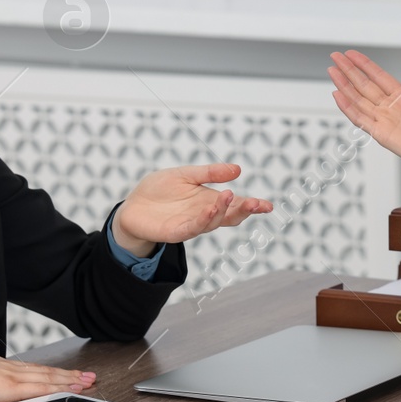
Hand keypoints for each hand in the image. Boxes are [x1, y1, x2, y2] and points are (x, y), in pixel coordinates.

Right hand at [0, 350, 96, 401]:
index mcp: (1, 367)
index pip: (34, 369)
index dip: (54, 373)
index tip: (69, 374)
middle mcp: (10, 369)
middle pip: (47, 372)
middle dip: (70, 375)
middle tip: (90, 377)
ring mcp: (12, 377)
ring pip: (48, 378)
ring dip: (69, 380)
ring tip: (87, 382)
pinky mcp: (10, 387)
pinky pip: (40, 388)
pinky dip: (58, 388)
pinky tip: (70, 390)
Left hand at [112, 163, 272, 254]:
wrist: (132, 206)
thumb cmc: (159, 191)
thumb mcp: (186, 174)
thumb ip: (209, 173)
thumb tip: (238, 169)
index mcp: (209, 200)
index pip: (235, 204)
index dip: (252, 206)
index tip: (267, 206)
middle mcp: (204, 214)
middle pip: (230, 216)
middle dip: (244, 210)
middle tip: (256, 204)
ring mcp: (191, 224)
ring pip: (213, 221)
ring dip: (222, 210)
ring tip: (229, 196)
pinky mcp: (175, 232)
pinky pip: (192, 228)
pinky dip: (203, 220)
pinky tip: (209, 210)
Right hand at [327, 50, 400, 168]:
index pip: (378, 76)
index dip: (364, 64)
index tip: (352, 54)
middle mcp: (391, 108)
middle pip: (364, 85)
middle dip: (349, 70)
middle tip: (336, 57)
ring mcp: (383, 120)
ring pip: (358, 99)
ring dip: (344, 85)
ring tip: (333, 71)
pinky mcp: (380, 133)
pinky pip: (359, 118)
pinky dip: (347, 107)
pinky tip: (338, 95)